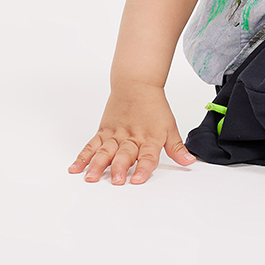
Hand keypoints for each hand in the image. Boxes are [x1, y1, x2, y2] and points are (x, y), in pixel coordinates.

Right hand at [68, 85, 195, 184]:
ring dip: (97, 165)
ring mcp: (115, 134)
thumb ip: (177, 148)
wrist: (136, 84)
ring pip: (105, 151)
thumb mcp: (170, 127)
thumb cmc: (154, 106)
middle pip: (124, 154)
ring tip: (90, 177)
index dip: (143, 169)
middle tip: (115, 180)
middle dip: (119, 168)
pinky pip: (91, 145)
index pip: (147, 156)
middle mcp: (131, 137)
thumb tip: (189, 161)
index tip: (137, 180)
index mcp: (149, 138)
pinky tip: (75, 168)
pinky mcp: (103, 131)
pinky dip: (83, 156)